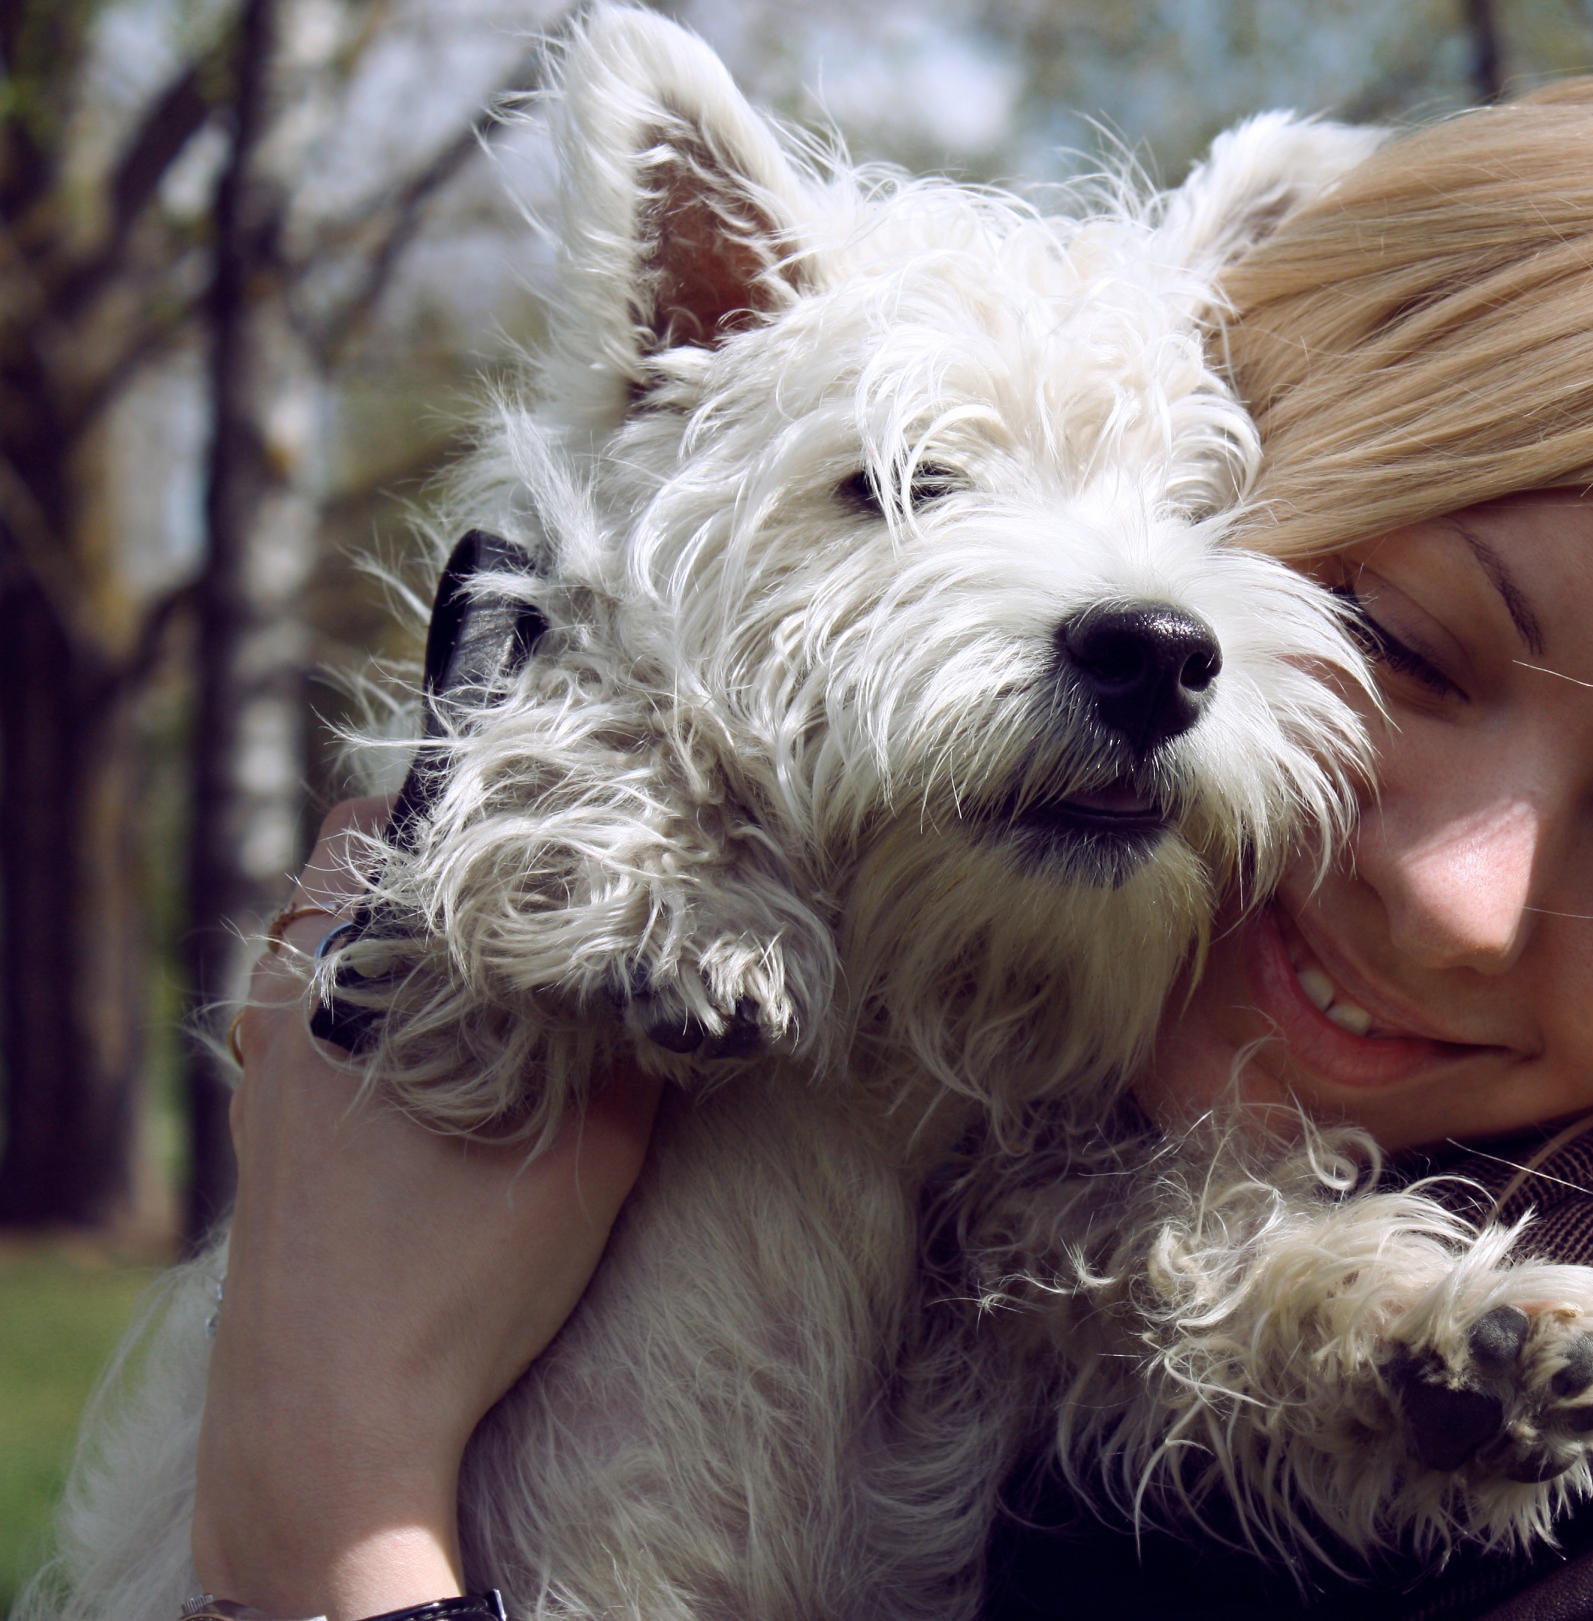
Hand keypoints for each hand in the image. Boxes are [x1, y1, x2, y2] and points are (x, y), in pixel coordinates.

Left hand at [193, 797, 660, 1615]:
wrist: (331, 1425)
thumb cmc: (452, 1290)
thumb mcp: (589, 1162)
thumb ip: (638, 1061)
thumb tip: (699, 986)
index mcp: (355, 990)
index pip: (385, 826)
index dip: (469, 798)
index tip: (550, 801)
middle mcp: (291, 1012)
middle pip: (349, 870)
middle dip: (444, 859)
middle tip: (546, 875)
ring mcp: (266, 1074)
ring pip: (324, 943)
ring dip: (404, 929)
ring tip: (503, 950)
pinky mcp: (262, 1133)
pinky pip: (306, 1015)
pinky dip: (370, 998)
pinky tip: (446, 1040)